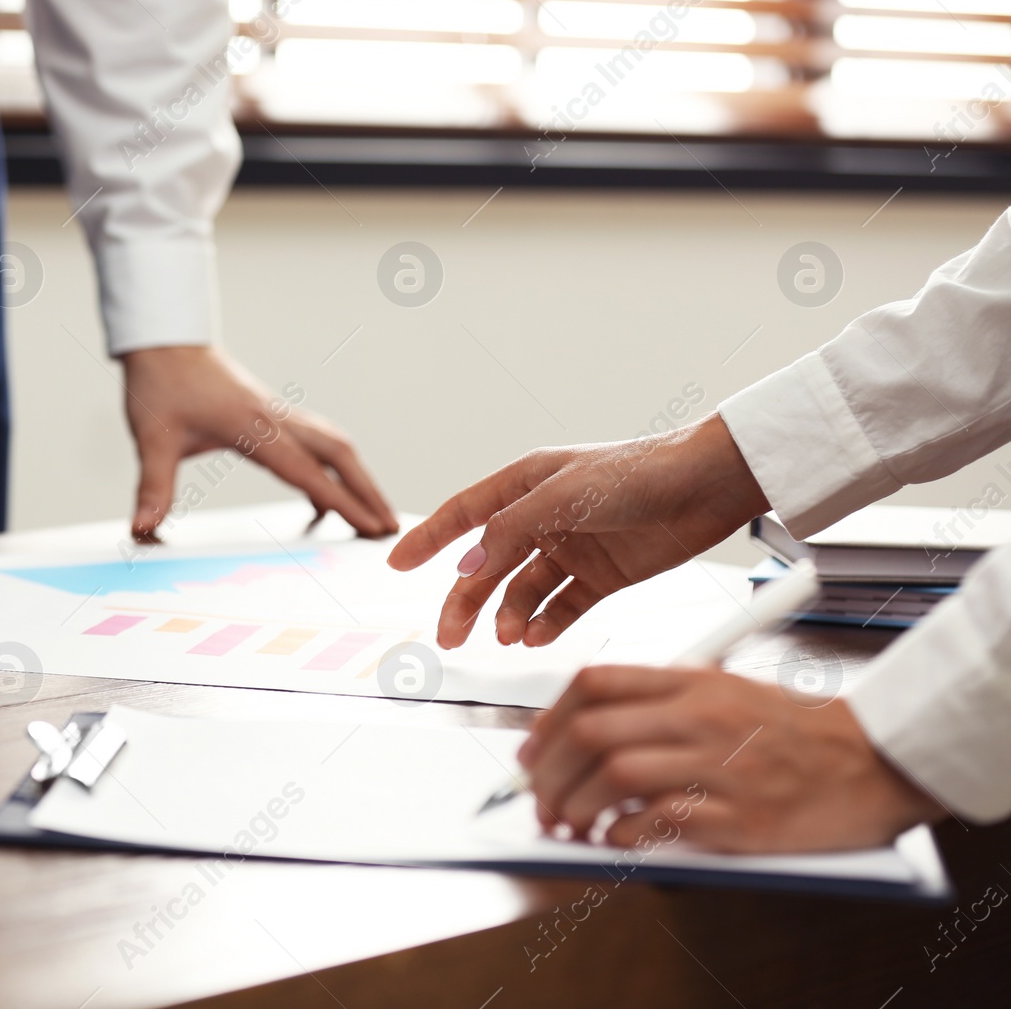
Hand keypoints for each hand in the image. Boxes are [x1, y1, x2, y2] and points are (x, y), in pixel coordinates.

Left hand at [121, 345, 397, 539]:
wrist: (164, 339)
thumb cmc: (160, 384)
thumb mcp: (152, 438)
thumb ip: (153, 487)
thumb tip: (141, 530)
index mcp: (255, 427)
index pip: (309, 472)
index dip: (345, 503)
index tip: (373, 527)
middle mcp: (276, 418)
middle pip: (340, 453)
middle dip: (369, 491)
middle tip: (392, 528)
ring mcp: (278, 413)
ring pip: (334, 444)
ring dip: (358, 477)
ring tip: (374, 514)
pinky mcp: (272, 413)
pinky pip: (314, 442)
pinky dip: (329, 469)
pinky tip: (322, 499)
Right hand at [388, 413, 768, 648]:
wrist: (708, 487)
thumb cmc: (640, 472)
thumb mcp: (563, 496)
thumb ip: (509, 531)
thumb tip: (468, 566)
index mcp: (526, 484)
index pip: (463, 514)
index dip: (428, 538)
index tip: (397, 561)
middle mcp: (543, 517)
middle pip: (488, 566)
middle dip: (465, 601)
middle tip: (450, 634)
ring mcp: (572, 548)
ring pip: (522, 591)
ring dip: (510, 615)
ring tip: (509, 634)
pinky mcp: (602, 575)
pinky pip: (560, 606)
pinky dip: (545, 623)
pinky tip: (536, 635)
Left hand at [516, 664, 945, 851]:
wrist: (875, 760)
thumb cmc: (798, 732)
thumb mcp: (726, 692)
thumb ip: (662, 702)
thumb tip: (588, 728)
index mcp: (691, 682)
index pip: (593, 683)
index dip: (547, 720)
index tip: (532, 751)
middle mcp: (700, 716)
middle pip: (591, 732)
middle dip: (548, 771)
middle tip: (539, 799)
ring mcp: (720, 764)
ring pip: (615, 775)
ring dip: (576, 806)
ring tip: (569, 824)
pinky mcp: (741, 816)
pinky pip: (661, 821)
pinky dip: (624, 834)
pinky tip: (616, 840)